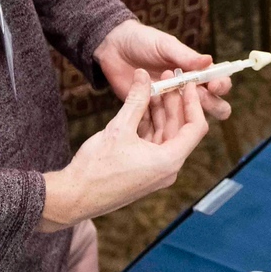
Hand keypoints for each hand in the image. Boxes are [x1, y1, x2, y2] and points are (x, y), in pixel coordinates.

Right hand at [40, 70, 207, 229]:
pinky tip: (140, 106)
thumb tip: (143, 75)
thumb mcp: (119, 128)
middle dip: (173, 102)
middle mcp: (168, 168)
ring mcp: (156, 171)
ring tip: (151, 87)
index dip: (193, 102)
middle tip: (166, 78)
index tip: (186, 83)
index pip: (195, 127)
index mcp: (169, 161)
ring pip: (164, 134)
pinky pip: (152, 142)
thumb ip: (136, 99)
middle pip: (179, 129)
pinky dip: (148, 124)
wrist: (75, 196)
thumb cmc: (96, 167)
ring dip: (159, 111)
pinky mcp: (143, 170)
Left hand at [94, 19, 230, 121]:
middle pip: (214, 106)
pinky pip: (164, 122)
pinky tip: (152, 107)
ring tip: (168, 95)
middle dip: (212, 105)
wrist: (113, 49)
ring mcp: (171, 103)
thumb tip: (209, 60)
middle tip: (198, 97)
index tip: (213, 85)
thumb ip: (185, 56)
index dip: (221, 86)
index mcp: (195, 71)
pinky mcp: (153, 113)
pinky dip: (162, 118)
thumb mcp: (164, 45)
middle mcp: (188, 90)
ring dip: (185, 111)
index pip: (219, 83)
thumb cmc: (142, 41)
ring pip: (191, 118)